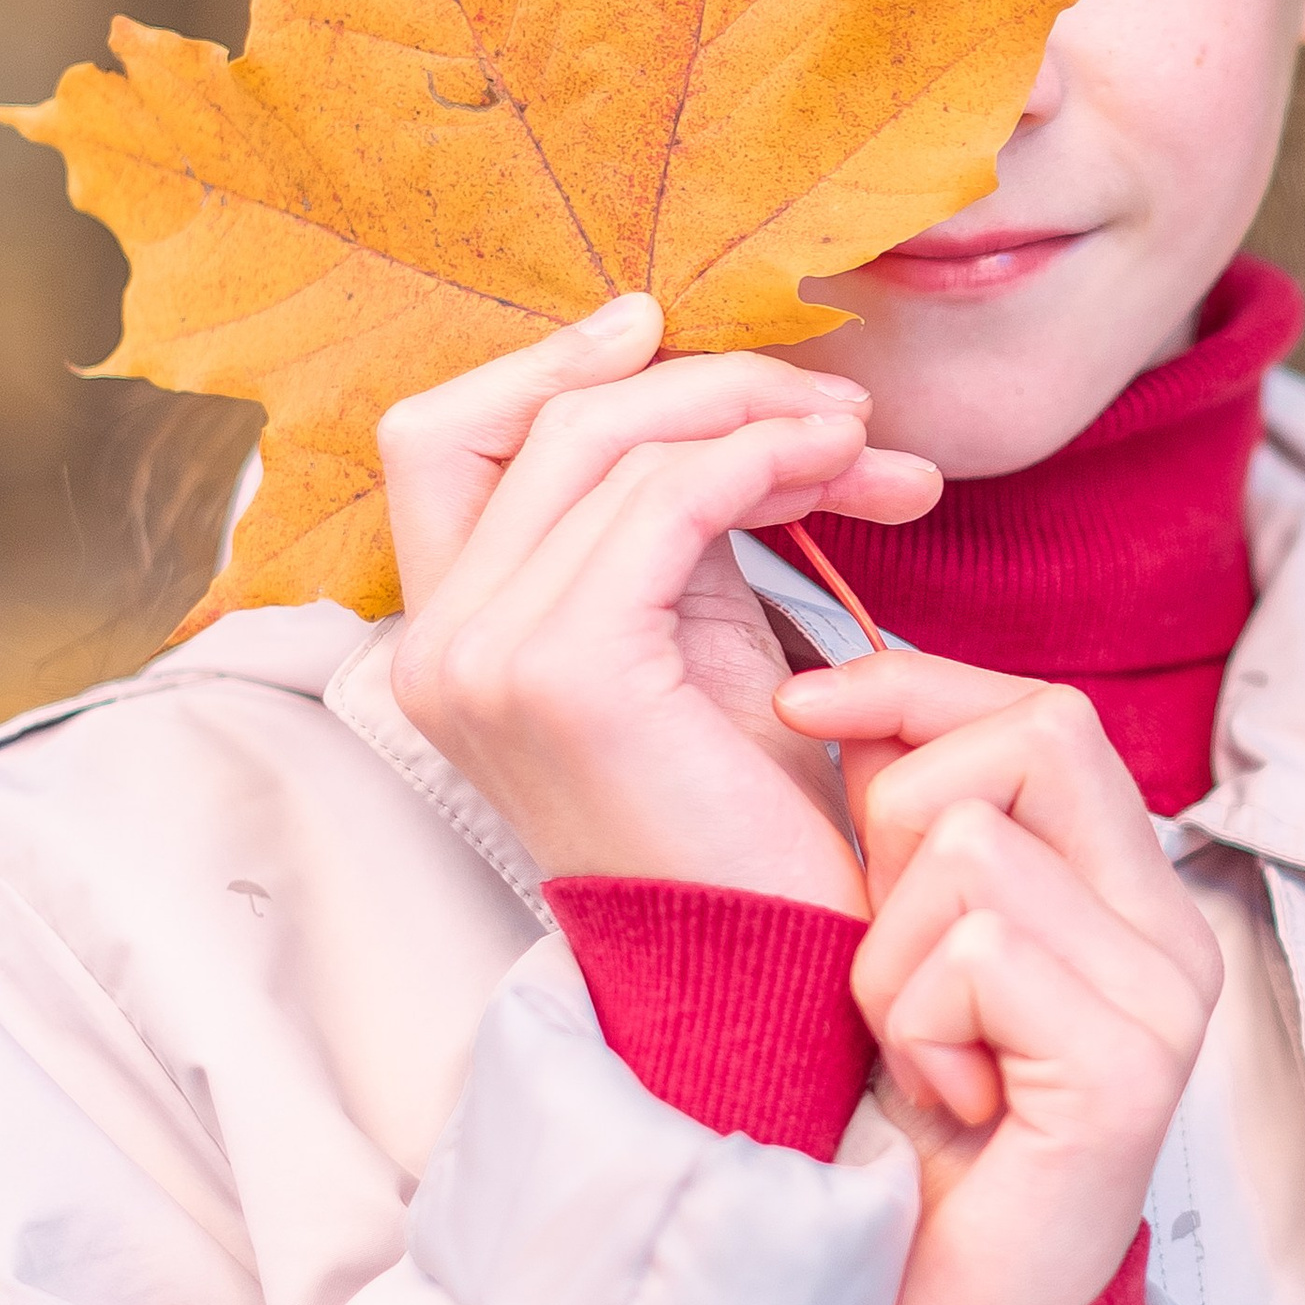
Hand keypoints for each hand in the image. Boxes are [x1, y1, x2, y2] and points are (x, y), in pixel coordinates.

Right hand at [382, 295, 938, 912]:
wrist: (775, 976)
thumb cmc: (750, 822)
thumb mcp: (692, 637)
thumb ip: (667, 523)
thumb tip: (723, 390)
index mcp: (445, 635)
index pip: (443, 435)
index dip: (550, 361)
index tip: (669, 328)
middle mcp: (436, 647)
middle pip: (531, 415)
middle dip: (695, 381)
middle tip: (832, 405)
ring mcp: (485, 659)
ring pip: (610, 437)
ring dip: (759, 415)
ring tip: (867, 444)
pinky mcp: (564, 672)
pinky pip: (668, 494)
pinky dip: (763, 456)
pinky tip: (844, 470)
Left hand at [770, 654, 1221, 1304]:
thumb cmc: (911, 1149)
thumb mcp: (904, 952)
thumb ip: (910, 833)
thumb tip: (846, 693)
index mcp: (1128, 893)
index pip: (1043, 707)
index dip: (913, 684)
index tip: (802, 708)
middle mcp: (1172, 933)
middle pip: (1033, 734)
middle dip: (899, 822)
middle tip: (891, 960)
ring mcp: (1166, 999)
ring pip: (971, 849)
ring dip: (888, 959)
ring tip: (921, 1057)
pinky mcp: (1128, 1070)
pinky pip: (978, 952)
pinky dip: (914, 1024)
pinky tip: (945, 1103)